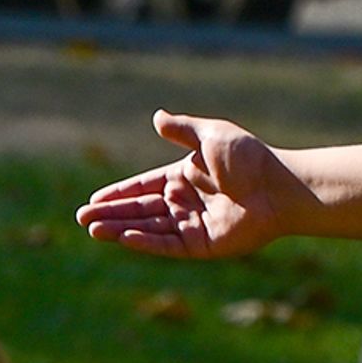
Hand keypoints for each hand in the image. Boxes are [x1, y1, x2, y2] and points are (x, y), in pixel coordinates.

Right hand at [75, 110, 317, 259]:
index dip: (119, 194)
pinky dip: (145, 242)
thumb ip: (182, 130)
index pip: (144, 187)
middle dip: (112, 214)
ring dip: (121, 229)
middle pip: (141, 210)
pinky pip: (167, 244)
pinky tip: (123, 237)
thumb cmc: (249, 158)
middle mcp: (186, 202)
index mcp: (185, 176)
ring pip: (149, 228)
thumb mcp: (211, 135)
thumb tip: (156, 117)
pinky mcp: (202, 245)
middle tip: (83, 218)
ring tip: (94, 230)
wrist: (278, 187)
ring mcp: (193, 225)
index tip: (94, 201)